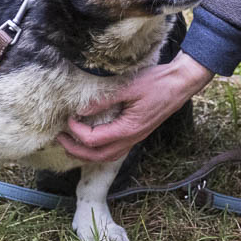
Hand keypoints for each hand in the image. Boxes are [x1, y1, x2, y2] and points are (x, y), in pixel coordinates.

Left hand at [58, 53, 214, 163]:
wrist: (180, 83)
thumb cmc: (157, 83)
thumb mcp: (129, 87)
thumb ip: (104, 100)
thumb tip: (81, 110)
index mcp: (128, 129)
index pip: (94, 140)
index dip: (77, 131)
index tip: (69, 117)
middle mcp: (132, 139)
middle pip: (97, 156)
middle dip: (76, 150)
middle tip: (60, 139)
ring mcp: (135, 139)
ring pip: (106, 157)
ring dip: (86, 154)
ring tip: (71, 144)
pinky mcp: (137, 134)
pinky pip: (114, 151)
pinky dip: (99, 151)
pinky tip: (91, 142)